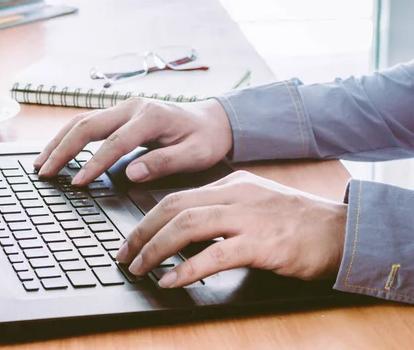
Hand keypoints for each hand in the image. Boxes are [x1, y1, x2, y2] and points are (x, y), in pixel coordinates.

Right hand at [34, 97, 232, 184]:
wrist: (212, 120)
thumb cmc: (204, 139)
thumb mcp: (194, 154)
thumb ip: (164, 162)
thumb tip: (132, 173)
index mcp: (150, 117)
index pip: (115, 143)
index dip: (94, 163)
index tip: (77, 183)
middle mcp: (132, 107)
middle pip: (88, 125)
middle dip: (63, 149)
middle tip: (44, 172)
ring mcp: (124, 108)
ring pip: (82, 121)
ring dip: (59, 141)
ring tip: (41, 163)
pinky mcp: (119, 113)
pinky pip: (88, 123)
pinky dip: (69, 137)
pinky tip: (57, 151)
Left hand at [116, 171, 347, 287]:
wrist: (341, 232)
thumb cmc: (296, 221)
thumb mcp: (254, 203)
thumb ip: (220, 210)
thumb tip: (183, 230)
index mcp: (231, 184)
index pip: (177, 197)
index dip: (148, 219)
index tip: (132, 239)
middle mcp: (235, 195)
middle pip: (174, 207)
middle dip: (142, 232)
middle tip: (124, 254)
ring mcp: (248, 217)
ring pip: (187, 226)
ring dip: (155, 249)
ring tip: (140, 268)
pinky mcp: (262, 244)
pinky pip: (213, 256)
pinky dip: (186, 270)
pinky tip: (170, 281)